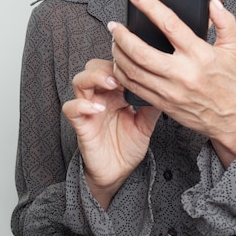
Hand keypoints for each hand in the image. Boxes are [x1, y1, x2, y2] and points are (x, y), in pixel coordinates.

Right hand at [62, 59, 160, 207]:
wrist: (117, 172)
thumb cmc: (128, 146)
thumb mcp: (146, 124)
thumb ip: (151, 106)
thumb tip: (164, 88)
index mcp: (116, 93)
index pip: (113, 66)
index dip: (122, 63)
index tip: (137, 67)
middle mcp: (101, 97)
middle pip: (93, 66)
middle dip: (107, 65)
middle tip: (122, 73)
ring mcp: (89, 109)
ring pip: (79, 81)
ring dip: (94, 78)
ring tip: (111, 84)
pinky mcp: (81, 125)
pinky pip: (71, 108)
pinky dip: (82, 105)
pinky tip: (99, 109)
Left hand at [110, 0, 235, 167]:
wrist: (230, 120)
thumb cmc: (230, 81)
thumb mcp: (233, 47)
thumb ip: (224, 20)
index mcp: (200, 54)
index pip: (169, 24)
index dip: (149, 5)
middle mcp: (182, 73)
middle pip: (141, 52)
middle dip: (122, 35)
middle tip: (113, 25)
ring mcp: (170, 91)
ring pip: (133, 71)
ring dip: (118, 53)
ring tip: (114, 41)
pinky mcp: (162, 103)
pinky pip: (134, 88)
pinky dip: (122, 73)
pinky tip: (119, 63)